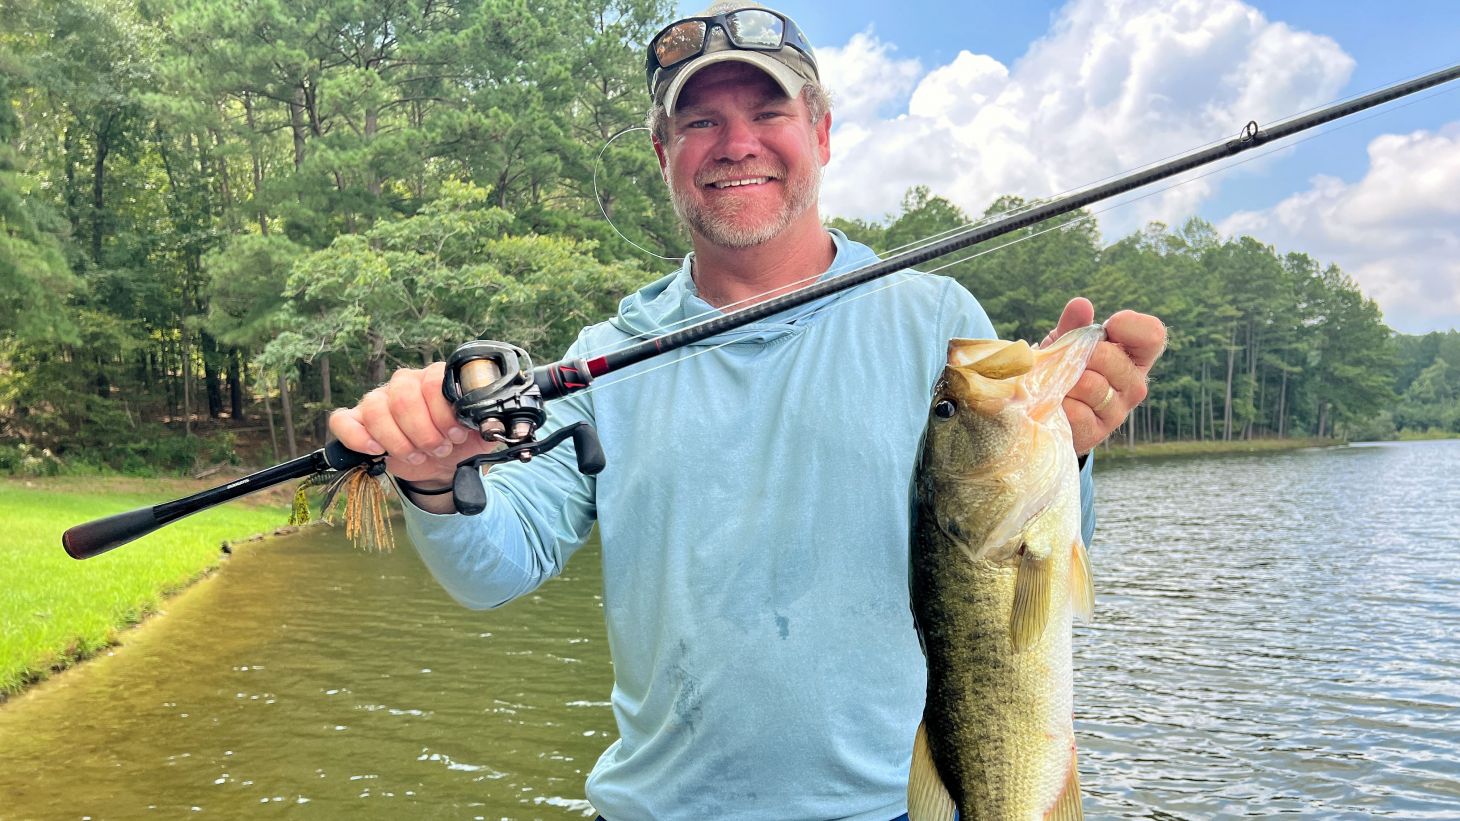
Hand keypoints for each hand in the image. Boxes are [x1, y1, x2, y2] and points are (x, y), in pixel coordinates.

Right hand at [328, 362, 496, 487]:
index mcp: (434, 379)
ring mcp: (378, 400)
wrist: (443, 464)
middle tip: (438, 449)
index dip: (444, 414)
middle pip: (403, 397)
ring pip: (375, 408)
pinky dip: (358, 437)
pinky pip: (343, 420)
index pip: (432, 382)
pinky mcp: (357, 420)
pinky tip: (378, 451)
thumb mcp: (480, 432)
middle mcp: (404, 383)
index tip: (455, 436)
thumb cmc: (459, 442)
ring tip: (417, 456)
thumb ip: (486, 421)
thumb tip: (490, 420)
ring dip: (399, 440)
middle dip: (424, 431)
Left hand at [1041, 297, 1166, 454]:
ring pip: (1091, 385)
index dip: (1128, 326)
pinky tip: (1056, 403)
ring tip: (1059, 383)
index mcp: (1135, 357)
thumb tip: (1081, 305)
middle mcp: (1134, 385)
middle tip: (1070, 361)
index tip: (1108, 328)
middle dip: (1082, 355)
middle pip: (1112, 359)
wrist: (1048, 411)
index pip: (1153, 335)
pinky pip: (1076, 412)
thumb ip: (1074, 324)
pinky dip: (1059, 404)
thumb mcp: (1067, 343)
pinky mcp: (1097, 433)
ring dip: (1066, 381)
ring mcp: (1118, 411)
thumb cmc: (1066, 369)